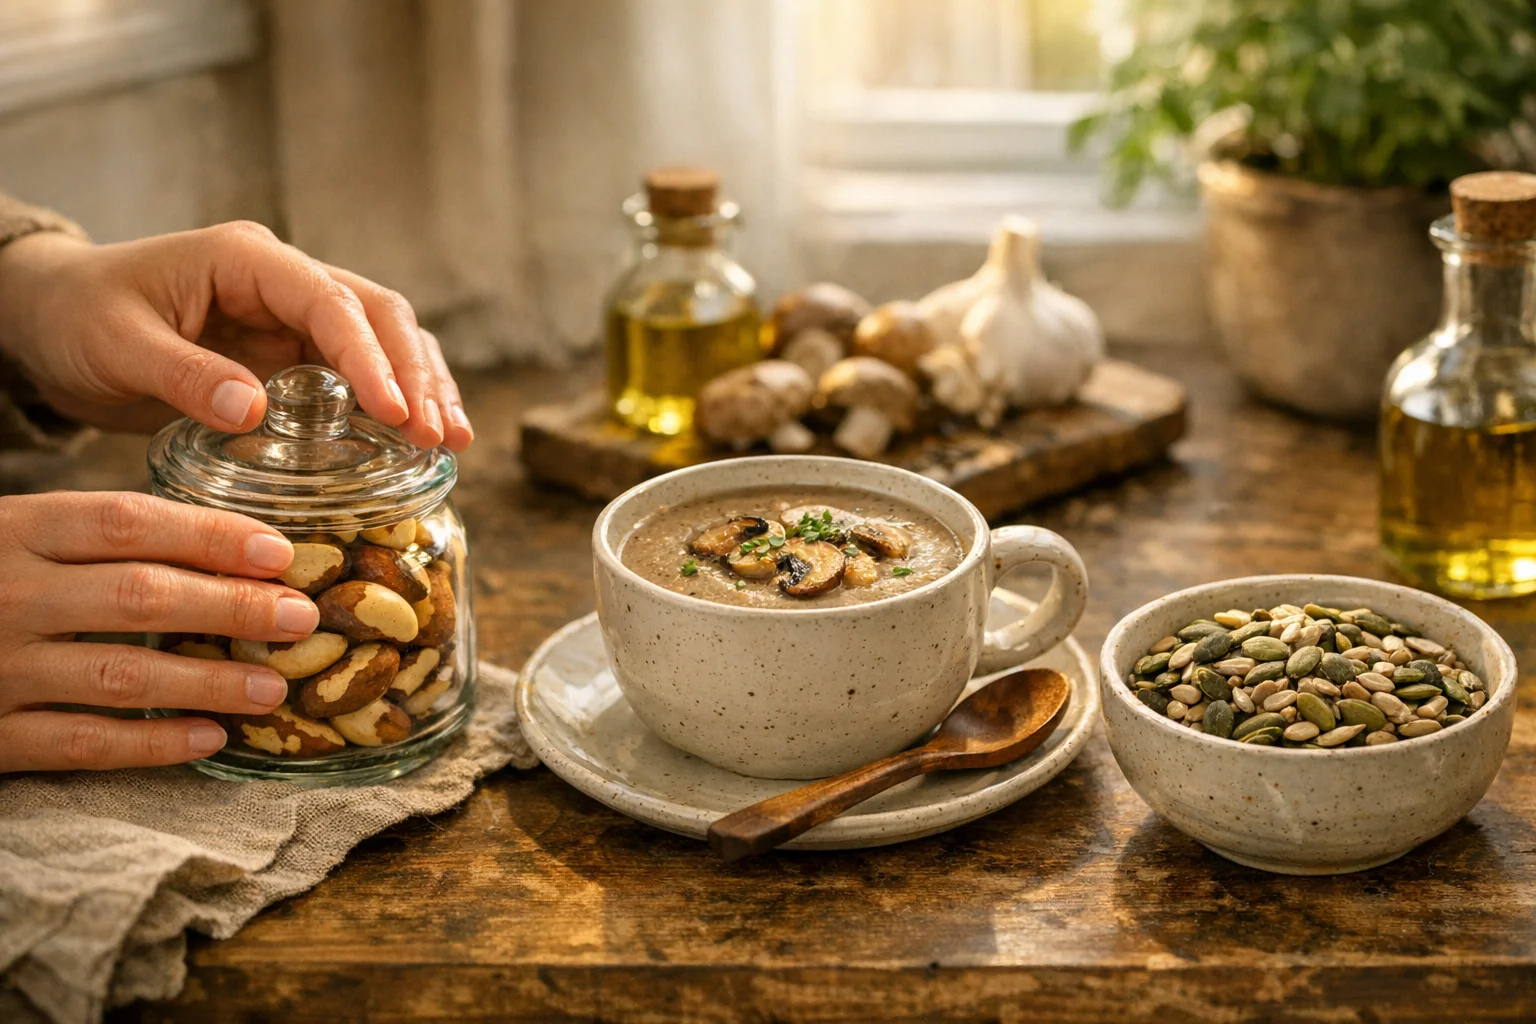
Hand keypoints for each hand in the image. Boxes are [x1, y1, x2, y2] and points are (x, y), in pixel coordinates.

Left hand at [0, 223, 471, 449]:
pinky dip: (399, 400)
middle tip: (438, 436)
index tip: (395, 414)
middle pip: (378, 315)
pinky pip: (362, 371)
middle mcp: (284, 280)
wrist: (58, 321)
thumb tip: (255, 409)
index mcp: (246, 260)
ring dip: (424, 386)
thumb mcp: (116, 345)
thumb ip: (183, 374)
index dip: (370, 358)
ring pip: (386, 339)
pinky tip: (423, 440)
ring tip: (451, 441)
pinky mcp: (296, 353)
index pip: (330, 302)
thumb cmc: (80, 319)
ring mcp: (295, 316)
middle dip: (416, 375)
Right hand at [0, 491, 318, 772]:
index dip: (209, 536)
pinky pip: (80, 745)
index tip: (278, 551)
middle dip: (232, 608)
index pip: (126, 523)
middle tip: (302, 617)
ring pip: (120, 677)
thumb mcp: (12, 535)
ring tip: (275, 687)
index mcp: (11, 530)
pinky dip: (150, 746)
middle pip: (139, 597)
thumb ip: (91, 536)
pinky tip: (210, 740)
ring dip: (208, 684)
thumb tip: (226, 543)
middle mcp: (5, 594)